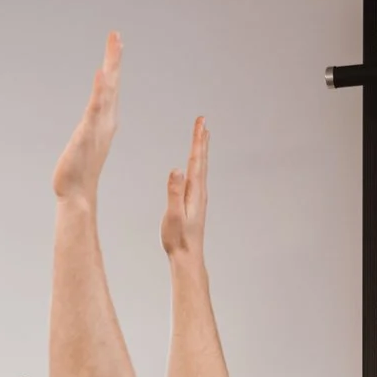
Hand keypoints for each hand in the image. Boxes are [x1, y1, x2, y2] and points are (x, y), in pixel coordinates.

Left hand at [51, 32, 122, 201]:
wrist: (76, 195)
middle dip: (114, 58)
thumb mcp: (84, 143)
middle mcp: (105, 121)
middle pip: (112, 83)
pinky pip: (95, 109)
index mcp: (104, 121)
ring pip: (106, 92)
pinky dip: (100, 91)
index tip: (116, 42)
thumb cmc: (78, 172)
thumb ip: (89, 129)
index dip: (113, 65)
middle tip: (116, 35)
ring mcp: (97, 126)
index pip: (110, 87)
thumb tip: (88, 123)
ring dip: (110, 68)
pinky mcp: (88, 134)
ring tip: (114, 46)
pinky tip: (101, 75)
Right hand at [162, 116, 208, 258]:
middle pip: (202, 160)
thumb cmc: (178, 238)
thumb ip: (174, 192)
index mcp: (195, 191)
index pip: (196, 160)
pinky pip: (197, 176)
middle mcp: (199, 191)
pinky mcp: (194, 203)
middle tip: (202, 120)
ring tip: (202, 136)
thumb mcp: (173, 215)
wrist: (187, 256)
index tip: (200, 121)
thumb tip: (176, 169)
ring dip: (201, 150)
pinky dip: (198, 164)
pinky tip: (195, 166)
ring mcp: (198, 197)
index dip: (197, 140)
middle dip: (201, 139)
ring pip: (201, 167)